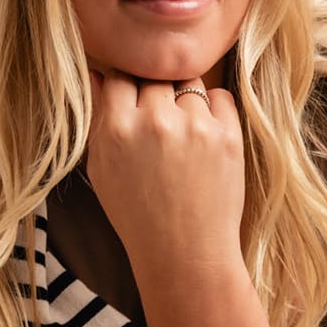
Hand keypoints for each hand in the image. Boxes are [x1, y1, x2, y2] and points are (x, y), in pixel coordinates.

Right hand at [86, 71, 244, 272]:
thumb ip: (99, 119)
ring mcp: (195, 126)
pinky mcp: (228, 135)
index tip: (133, 102)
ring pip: (188, 83)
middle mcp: (156, 122)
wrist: (185, 253)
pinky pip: (221, 97)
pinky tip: (204, 136)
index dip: (127, 87)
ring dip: (184, 99)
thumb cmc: (138, 215)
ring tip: (183, 132)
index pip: (121, 76)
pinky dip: (213, 109)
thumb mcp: (102, 170)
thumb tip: (100, 74)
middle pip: (155, 76)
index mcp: (118, 129)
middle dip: (155, 93)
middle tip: (159, 122)